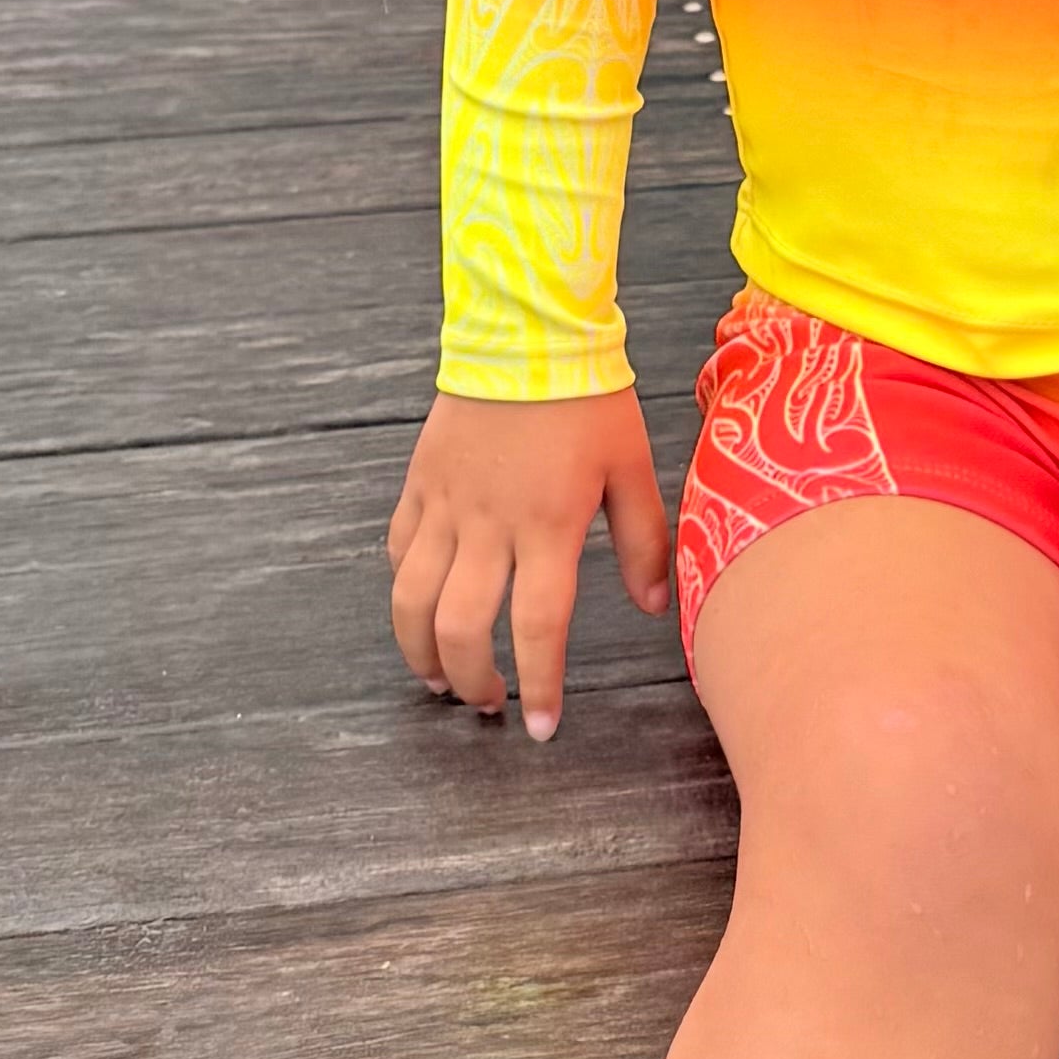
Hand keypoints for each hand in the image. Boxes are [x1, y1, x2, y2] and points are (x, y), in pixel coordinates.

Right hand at [388, 386, 672, 739]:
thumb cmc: (588, 400)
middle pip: (462, 627)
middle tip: (489, 705)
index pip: (538, 627)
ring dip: (422, 651)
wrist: (528, 331)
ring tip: (440, 680)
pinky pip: (400, 551)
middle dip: (472, 682)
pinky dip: (405, 589)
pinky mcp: (420, 484)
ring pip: (412, 600)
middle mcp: (489, 524)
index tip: (542, 726)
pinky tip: (420, 610)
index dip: (540, 684)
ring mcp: (446, 505)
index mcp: (548, 525)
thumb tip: (658, 609)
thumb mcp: (631, 469)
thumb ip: (645, 543)